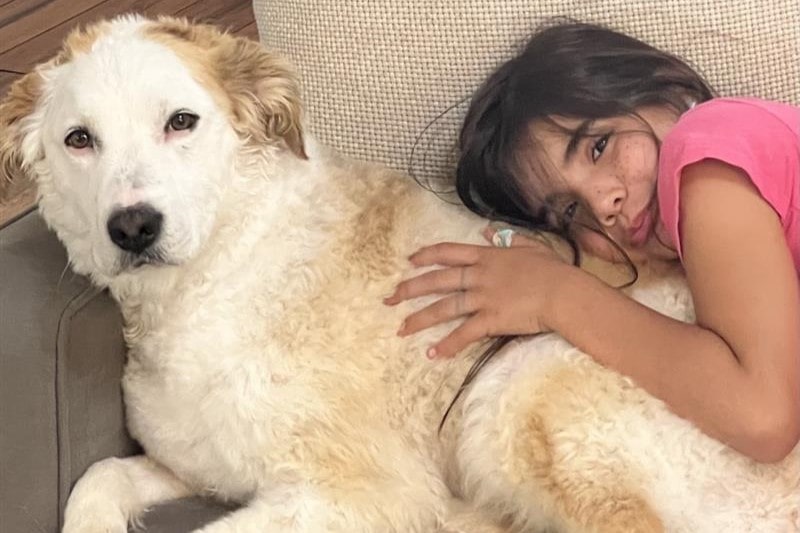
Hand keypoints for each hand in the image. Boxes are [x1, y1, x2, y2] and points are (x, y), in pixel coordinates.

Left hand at [384, 227, 571, 358]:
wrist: (564, 292)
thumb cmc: (553, 269)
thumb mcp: (530, 245)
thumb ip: (507, 237)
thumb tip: (489, 230)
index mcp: (487, 257)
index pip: (449, 252)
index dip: (426, 256)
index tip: (409, 261)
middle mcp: (479, 276)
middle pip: (437, 281)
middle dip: (410, 289)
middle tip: (390, 298)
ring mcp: (483, 298)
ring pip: (444, 308)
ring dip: (420, 320)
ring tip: (401, 330)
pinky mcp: (491, 320)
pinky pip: (464, 334)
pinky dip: (447, 345)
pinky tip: (432, 354)